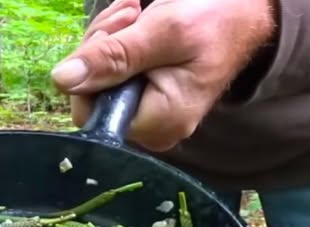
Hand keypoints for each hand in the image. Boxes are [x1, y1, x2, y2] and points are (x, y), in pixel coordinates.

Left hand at [52, 0, 275, 151]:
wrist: (246, 14)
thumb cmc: (215, 21)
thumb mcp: (162, 32)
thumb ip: (114, 57)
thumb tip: (62, 79)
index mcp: (158, 124)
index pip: (92, 111)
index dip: (92, 69)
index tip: (118, 29)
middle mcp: (151, 131)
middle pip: (93, 96)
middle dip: (102, 48)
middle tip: (130, 13)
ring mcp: (148, 117)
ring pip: (100, 82)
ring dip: (109, 39)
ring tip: (136, 12)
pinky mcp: (146, 100)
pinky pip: (115, 77)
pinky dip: (118, 45)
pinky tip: (135, 22)